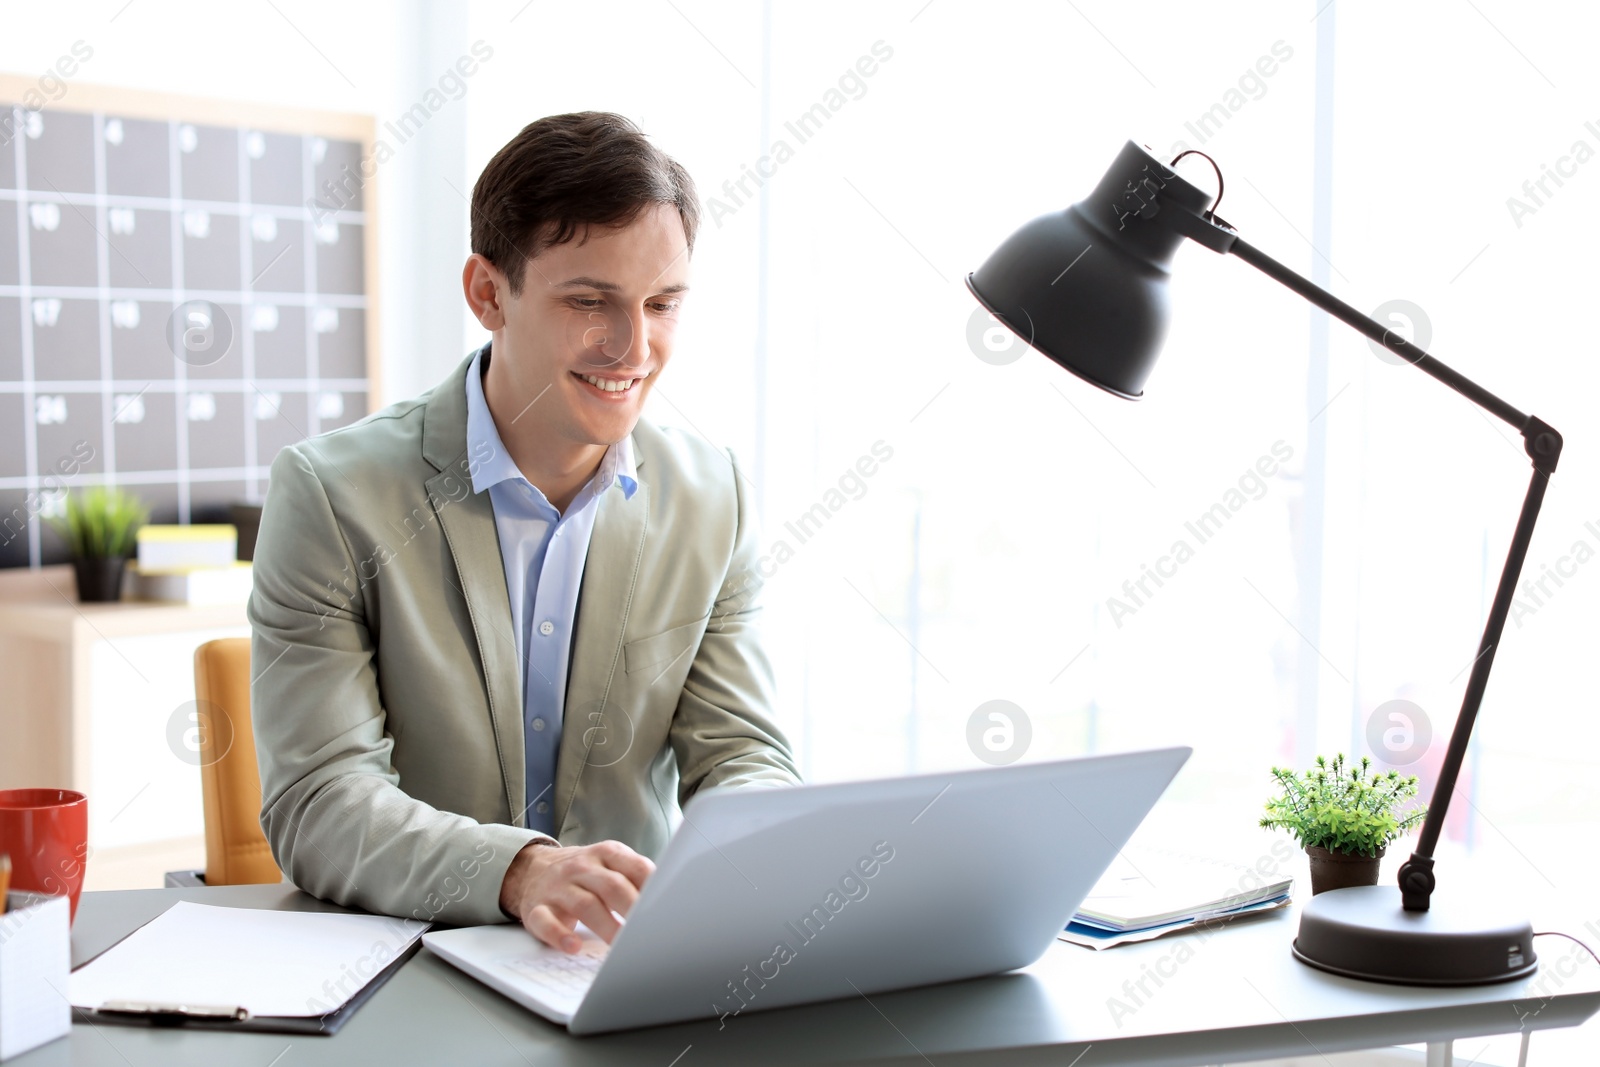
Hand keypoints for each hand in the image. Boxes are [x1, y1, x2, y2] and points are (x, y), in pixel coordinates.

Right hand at [498, 840, 654, 952]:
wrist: (532, 869)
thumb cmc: (584, 874)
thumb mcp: (610, 864)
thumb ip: (636, 878)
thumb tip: (673, 901)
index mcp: (606, 853)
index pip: (636, 868)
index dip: (654, 889)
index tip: (668, 909)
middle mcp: (582, 867)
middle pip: (612, 887)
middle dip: (634, 910)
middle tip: (650, 933)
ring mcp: (558, 887)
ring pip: (584, 906)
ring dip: (606, 927)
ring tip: (622, 948)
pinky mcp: (536, 909)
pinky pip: (545, 922)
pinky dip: (559, 936)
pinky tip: (573, 947)